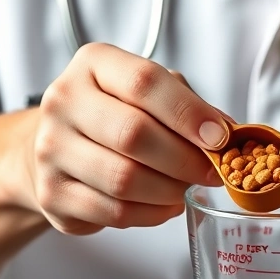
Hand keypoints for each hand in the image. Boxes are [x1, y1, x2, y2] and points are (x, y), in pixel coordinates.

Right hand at [26, 43, 229, 234]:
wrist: (55, 146)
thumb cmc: (113, 115)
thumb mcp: (148, 93)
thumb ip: (187, 105)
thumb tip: (228, 132)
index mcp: (92, 64)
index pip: (144, 82)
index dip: (189, 113)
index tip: (221, 138)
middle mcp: (63, 102)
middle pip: (134, 134)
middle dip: (184, 159)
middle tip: (212, 172)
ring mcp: (50, 149)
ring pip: (124, 180)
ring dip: (169, 190)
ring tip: (185, 188)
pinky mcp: (53, 193)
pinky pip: (114, 212)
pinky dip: (152, 214)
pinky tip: (165, 205)